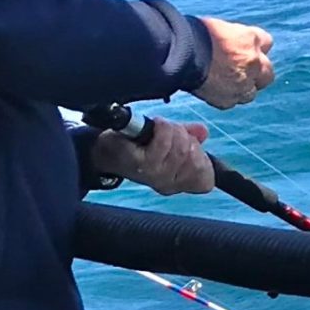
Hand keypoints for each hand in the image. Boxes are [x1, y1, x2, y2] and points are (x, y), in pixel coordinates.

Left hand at [89, 120, 214, 197]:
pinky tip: (156, 124)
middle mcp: (168, 184)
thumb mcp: (168, 142)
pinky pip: (163, 144)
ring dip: (172, 130)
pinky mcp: (140, 164)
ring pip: (180, 147)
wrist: (104, 151)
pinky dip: (162, 128)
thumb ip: (189, 137)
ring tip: (160, 127)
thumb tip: (202, 132)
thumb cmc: (137, 147)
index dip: (202, 159)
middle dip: (185, 136)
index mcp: (178, 183)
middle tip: (171, 131)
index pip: (205, 181)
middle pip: (194, 156)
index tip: (190, 146)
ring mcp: (154, 175)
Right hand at [193, 18, 275, 108]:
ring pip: (251, 92)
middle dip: (257, 74)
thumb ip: (231, 38)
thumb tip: (230, 44)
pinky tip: (213, 91)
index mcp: (251, 38)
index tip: (246, 51)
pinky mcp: (229, 99)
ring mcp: (243, 82)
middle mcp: (253, 61)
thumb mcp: (217, 28)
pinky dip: (225, 98)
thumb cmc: (190, 34)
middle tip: (241, 73)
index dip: (255, 48)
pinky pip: (232, 102)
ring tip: (225, 84)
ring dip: (242, 89)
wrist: (178, 54)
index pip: (266, 43)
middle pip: (267, 73)